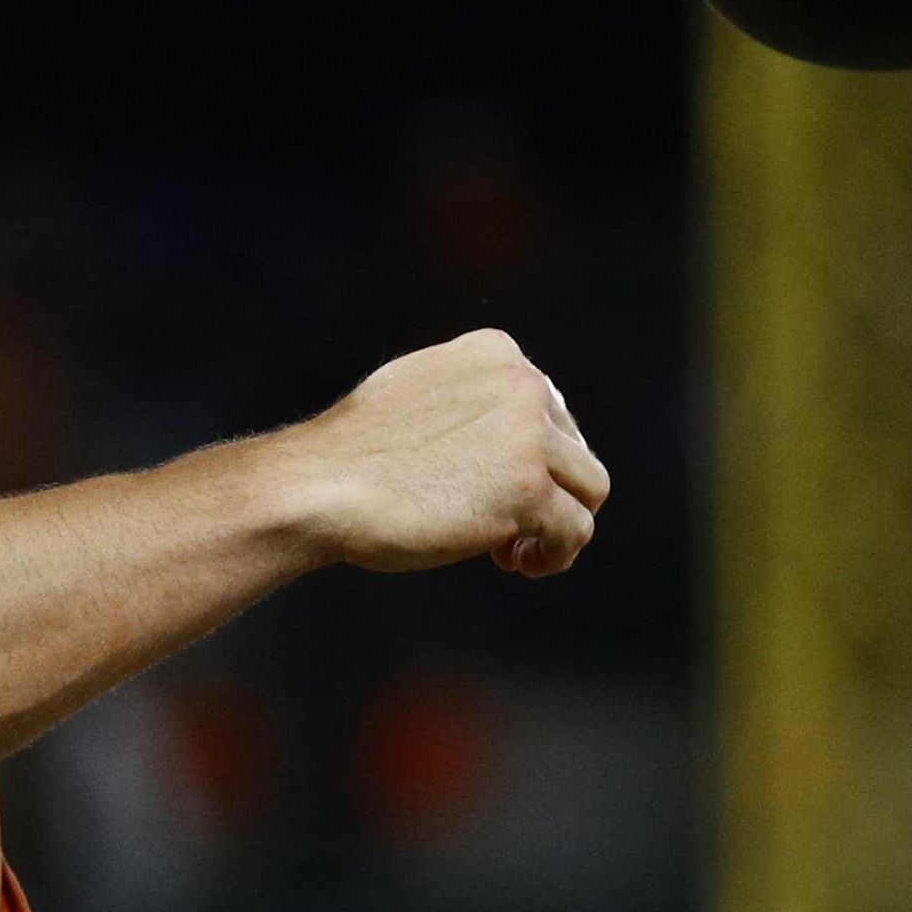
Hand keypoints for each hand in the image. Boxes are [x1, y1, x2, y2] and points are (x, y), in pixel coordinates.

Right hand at [277, 329, 607, 576]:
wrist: (321, 486)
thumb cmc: (358, 451)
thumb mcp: (420, 389)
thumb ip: (472, 395)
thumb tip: (513, 424)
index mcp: (496, 351)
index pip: (551, 410)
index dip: (529, 457)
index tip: (491, 484)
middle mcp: (522, 383)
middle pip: (576, 450)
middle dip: (545, 491)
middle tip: (497, 525)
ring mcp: (528, 436)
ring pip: (589, 489)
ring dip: (556, 525)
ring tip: (510, 549)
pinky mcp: (529, 489)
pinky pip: (576, 530)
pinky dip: (552, 555)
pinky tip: (510, 560)